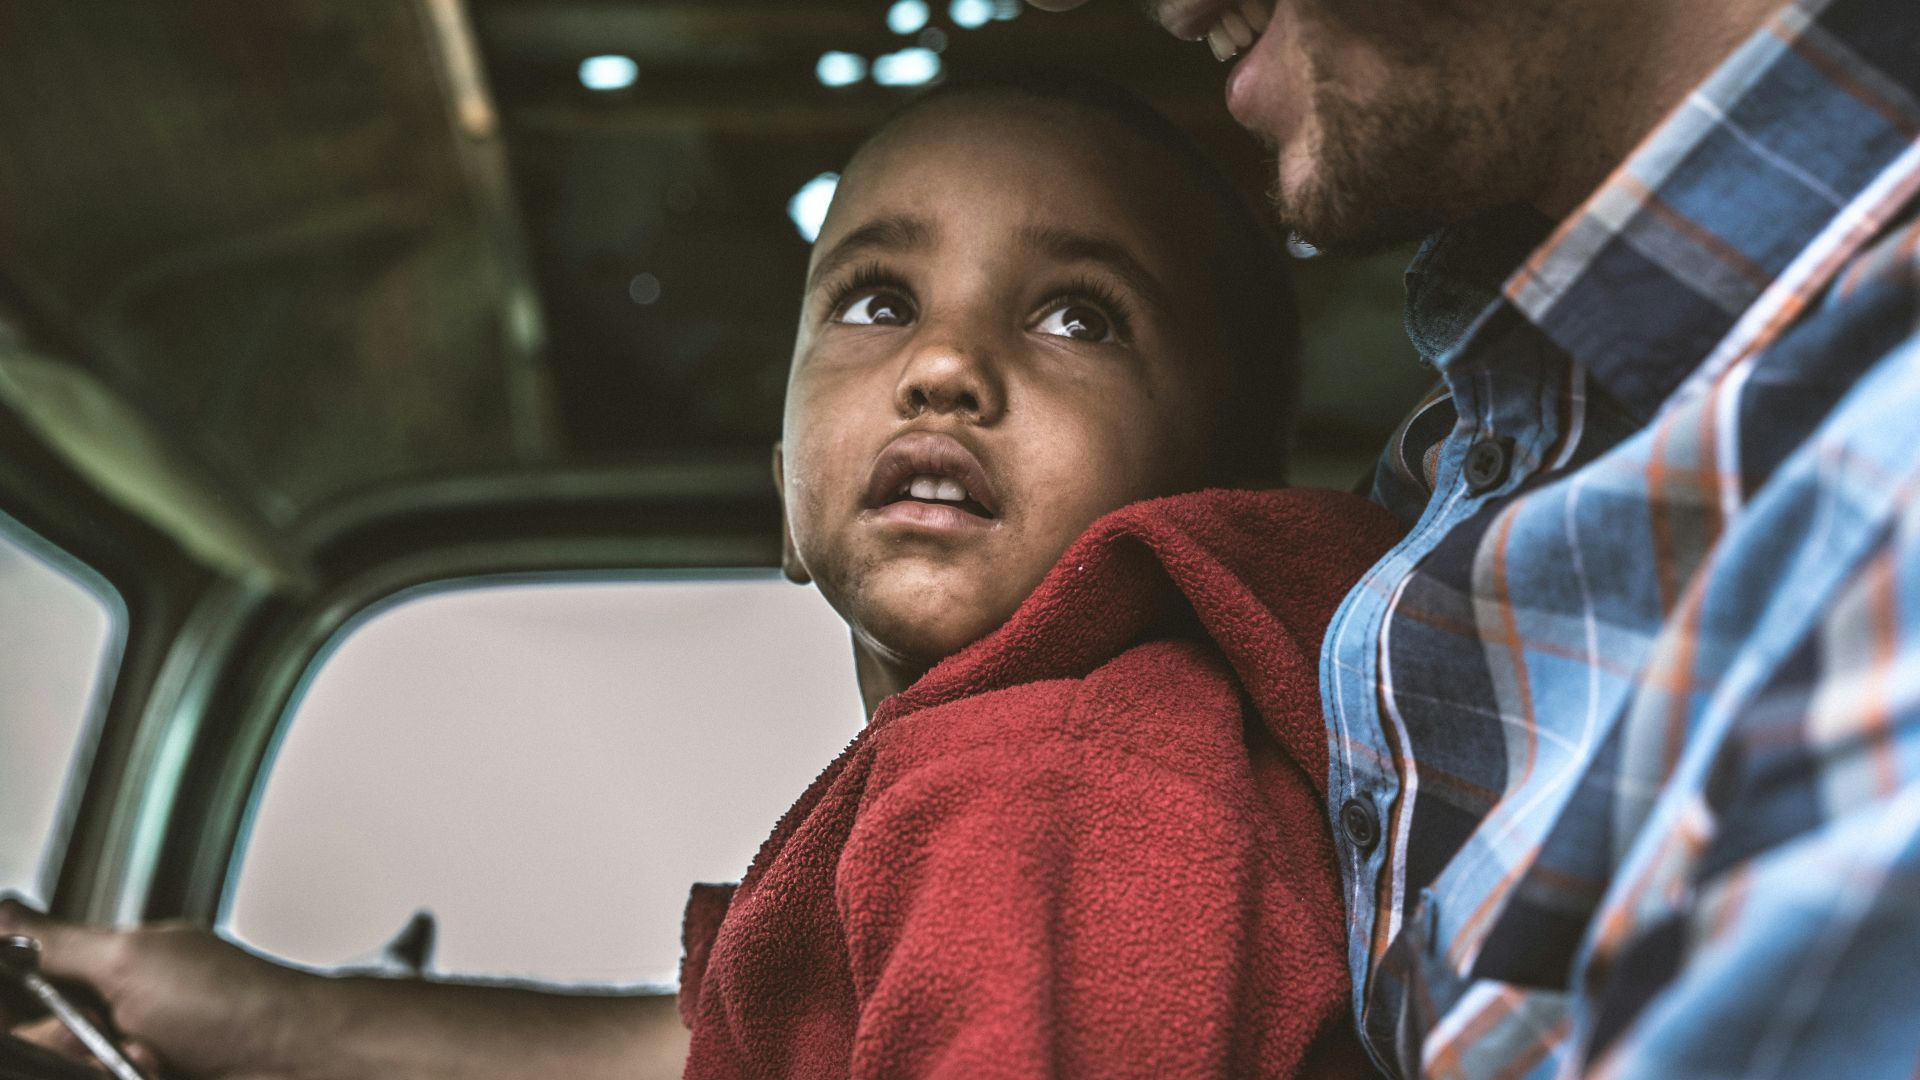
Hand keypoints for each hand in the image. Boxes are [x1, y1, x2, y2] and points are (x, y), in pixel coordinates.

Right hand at [0, 899, 306, 1078]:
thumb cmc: (239, 1002)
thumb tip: (5, 911)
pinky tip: (158, 1072)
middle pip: (40, 1041)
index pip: (26, 989)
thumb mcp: (132, 960)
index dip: (31, 1012)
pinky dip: (120, 1076)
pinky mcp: (140, 1078)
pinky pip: (95, 1078)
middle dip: (65, 1041)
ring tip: (153, 1057)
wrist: (297, 1057)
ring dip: (98, 1065)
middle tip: (110, 1033)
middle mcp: (110, 1016)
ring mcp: (126, 1056)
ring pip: (64, 1065)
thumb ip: (56, 943)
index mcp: (104, 970)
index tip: (56, 1016)